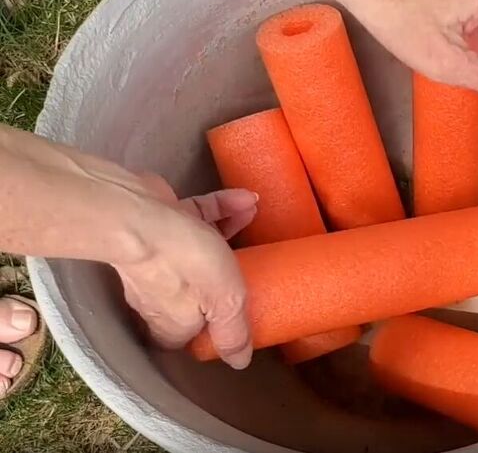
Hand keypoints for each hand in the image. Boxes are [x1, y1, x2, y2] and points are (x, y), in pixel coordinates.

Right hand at [113, 176, 257, 368]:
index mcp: (171, 323)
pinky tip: (245, 198)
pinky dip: (219, 207)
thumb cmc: (185, 263)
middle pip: (198, 289)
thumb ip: (232, 332)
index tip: (239, 310)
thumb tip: (240, 362)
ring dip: (230, 228)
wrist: (138, 213)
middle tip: (255, 256)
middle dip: (228, 269)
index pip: (191, 334)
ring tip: (254, 211)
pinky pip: (195, 215)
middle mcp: (160, 294)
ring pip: (200, 245)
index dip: (214, 326)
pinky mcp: (159, 220)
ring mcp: (158, 254)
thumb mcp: (222, 303)